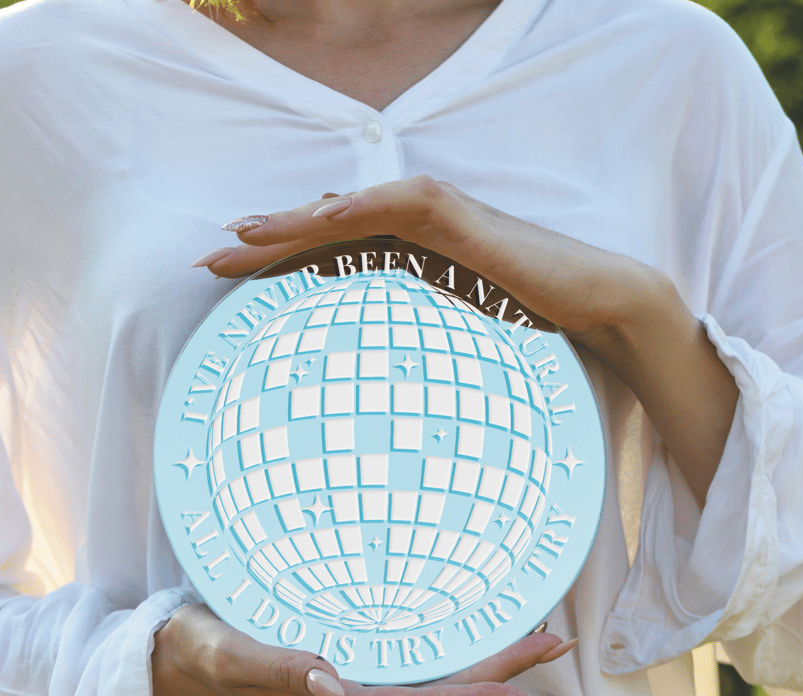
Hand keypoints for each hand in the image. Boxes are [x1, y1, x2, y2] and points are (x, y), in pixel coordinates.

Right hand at [152, 603, 575, 695]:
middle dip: (498, 679)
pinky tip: (460, 657)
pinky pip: (409, 688)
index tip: (528, 691)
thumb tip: (332, 680)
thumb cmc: (202, 654)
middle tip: (552, 644)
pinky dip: (447, 674)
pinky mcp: (340, 692)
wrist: (176, 668)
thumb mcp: (230, 652)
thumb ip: (277, 666)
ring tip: (525, 649)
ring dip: (479, 676)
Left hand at [196, 179, 654, 354]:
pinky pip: (409, 207)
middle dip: (266, 242)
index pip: (327, 255)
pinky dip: (366, 209)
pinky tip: (325, 218)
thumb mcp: (453, 337)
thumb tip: (373, 380)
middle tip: (209, 260)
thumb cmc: (526, 322)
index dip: (275, 264)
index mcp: (405, 259)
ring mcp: (441, 221)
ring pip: (355, 212)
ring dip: (299, 220)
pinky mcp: (468, 221)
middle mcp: (414, 233)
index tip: (225, 284)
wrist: (594, 301)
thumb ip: (411, 339)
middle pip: (326, 230)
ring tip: (244, 233)